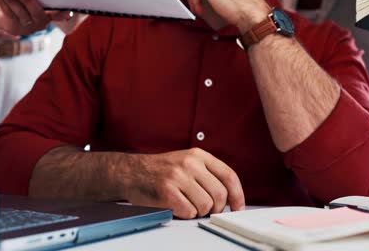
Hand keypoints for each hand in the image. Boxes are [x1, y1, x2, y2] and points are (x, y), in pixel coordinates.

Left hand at [0, 0, 69, 39]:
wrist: (8, 16)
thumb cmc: (26, 4)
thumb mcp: (36, 1)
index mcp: (48, 17)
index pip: (56, 16)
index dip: (62, 15)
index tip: (68, 13)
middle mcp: (39, 24)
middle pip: (35, 12)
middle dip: (27, 1)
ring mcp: (25, 27)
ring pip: (18, 12)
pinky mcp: (12, 27)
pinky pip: (6, 12)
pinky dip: (1, 1)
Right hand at [122, 148, 244, 218]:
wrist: (131, 172)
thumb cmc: (160, 170)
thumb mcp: (186, 161)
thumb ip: (207, 174)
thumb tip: (230, 198)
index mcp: (198, 155)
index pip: (229, 176)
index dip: (237, 195)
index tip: (238, 208)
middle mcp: (190, 163)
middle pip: (219, 194)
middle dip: (216, 208)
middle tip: (206, 209)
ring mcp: (178, 176)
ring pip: (205, 205)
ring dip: (198, 211)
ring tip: (187, 204)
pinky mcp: (167, 191)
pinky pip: (189, 212)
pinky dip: (185, 214)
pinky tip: (176, 206)